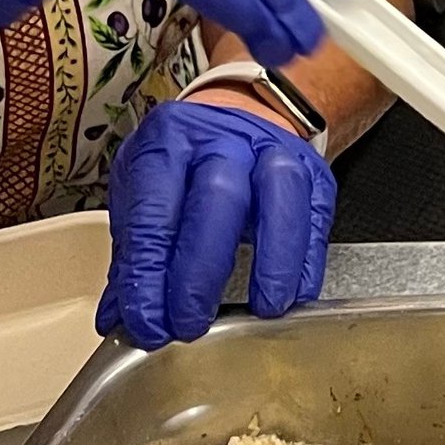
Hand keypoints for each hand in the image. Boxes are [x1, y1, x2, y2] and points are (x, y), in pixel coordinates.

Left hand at [99, 92, 334, 347]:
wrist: (240, 120)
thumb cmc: (184, 165)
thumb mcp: (143, 194)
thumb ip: (135, 255)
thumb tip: (126, 320)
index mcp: (168, 142)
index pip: (154, 210)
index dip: (148, 274)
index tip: (147, 323)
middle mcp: (224, 138)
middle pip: (218, 196)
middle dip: (201, 272)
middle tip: (189, 324)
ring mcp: (276, 150)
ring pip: (282, 194)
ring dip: (272, 262)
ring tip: (261, 310)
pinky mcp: (315, 172)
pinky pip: (318, 216)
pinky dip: (308, 262)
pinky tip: (293, 296)